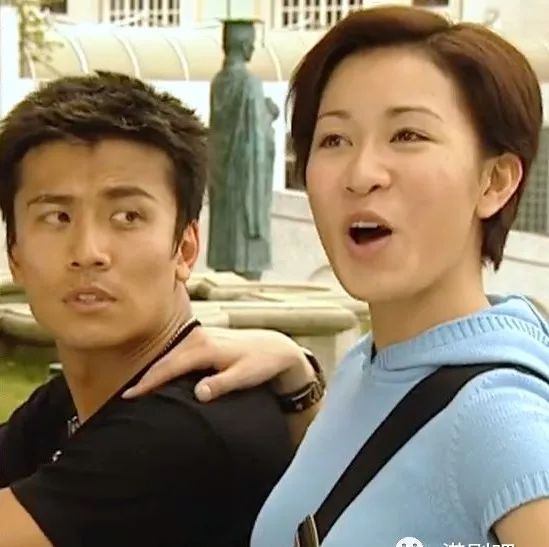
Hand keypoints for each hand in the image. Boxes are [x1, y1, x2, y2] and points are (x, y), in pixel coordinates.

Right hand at [122, 326, 315, 401]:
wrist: (275, 348)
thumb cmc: (261, 363)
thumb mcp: (245, 376)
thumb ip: (222, 384)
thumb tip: (198, 393)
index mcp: (206, 348)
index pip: (170, 366)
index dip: (149, 381)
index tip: (130, 395)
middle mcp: (199, 339)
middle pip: (165, 359)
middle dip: (145, 377)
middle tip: (124, 396)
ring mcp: (200, 337)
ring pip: (170, 356)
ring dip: (154, 371)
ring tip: (137, 388)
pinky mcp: (203, 341)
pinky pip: (178, 354)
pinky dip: (165, 365)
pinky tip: (160, 376)